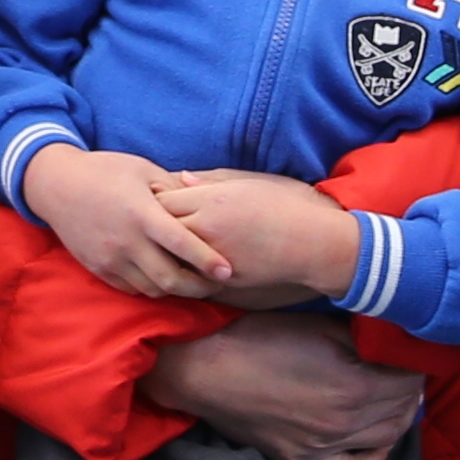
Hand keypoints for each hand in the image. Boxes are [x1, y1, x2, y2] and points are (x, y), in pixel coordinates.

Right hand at [25, 145, 236, 300]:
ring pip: (152, 289)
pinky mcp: (98, 269)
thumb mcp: (143, 169)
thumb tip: (204, 203)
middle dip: (199, 287)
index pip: (182, 244)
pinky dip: (151, 288)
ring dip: (175, 290)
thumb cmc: (105, 171)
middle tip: (217, 285)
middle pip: (170, 279)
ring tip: (193, 283)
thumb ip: (174, 188)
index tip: (228, 271)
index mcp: (141, 213)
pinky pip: (132, 289)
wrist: (56, 185)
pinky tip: (163, 279)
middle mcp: (126, 241)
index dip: (207, 261)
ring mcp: (110, 259)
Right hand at [139, 309, 425, 459]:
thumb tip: (394, 340)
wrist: (204, 368)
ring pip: (387, 437)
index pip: (411, 379)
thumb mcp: (317, 325)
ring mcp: (325, 446)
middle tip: (407, 367)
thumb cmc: (257, 336)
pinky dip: (375, 454)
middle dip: (412, 385)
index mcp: (354, 385)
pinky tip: (377, 436)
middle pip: (404, 409)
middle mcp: (345, 423)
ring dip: (399, 415)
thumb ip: (362, 338)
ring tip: (395, 394)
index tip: (415, 349)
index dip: (418, 361)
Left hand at [154, 167, 363, 309]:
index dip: (155, 200)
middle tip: (147, 224)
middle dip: (152, 226)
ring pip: (169, 256)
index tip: (154, 199)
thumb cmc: (284, 206)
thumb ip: (209, 181)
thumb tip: (180, 178)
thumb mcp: (247, 183)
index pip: (162, 200)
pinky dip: (181, 271)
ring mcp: (212, 258)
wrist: (312, 243)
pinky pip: (189, 277)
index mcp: (211, 201)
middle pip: (159, 229)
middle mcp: (206, 229)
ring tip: (159, 245)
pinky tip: (179, 265)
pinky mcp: (221, 281)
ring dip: (163, 251)